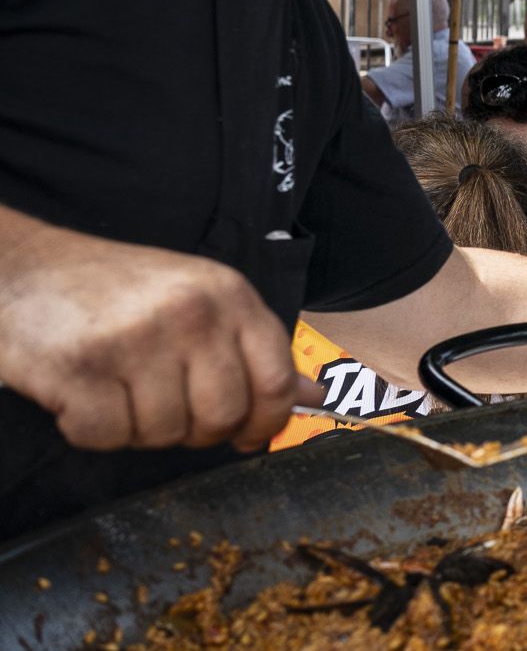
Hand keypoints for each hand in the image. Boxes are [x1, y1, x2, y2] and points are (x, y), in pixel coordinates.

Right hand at [0, 217, 315, 453]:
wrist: (22, 269)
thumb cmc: (115, 291)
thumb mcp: (197, 299)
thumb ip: (253, 348)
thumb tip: (317, 394)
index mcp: (229, 295)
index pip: (275, 379)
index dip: (266, 421)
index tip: (248, 436)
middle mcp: (190, 313)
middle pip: (222, 416)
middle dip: (195, 431)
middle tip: (164, 407)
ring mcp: (136, 339)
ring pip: (164, 433)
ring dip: (138, 428)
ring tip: (117, 389)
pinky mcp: (81, 368)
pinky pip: (106, 437)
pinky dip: (90, 430)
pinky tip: (82, 395)